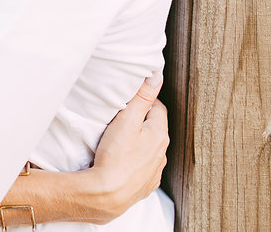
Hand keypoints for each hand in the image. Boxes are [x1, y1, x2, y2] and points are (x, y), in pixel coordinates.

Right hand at [89, 74, 168, 220]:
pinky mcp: (145, 185)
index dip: (145, 101)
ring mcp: (154, 171)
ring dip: (139, 142)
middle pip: (154, 129)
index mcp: (159, 134)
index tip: (130, 99)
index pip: (158, 109)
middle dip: (142, 121)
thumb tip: (156, 76)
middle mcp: (162, 153)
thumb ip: (142, 97)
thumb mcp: (127, 119)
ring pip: (149, 149)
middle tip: (122, 116)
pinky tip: (122, 160)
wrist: (108, 194)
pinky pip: (144, 167)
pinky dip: (136, 161)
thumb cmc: (116, 155)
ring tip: (120, 139)